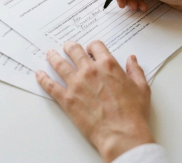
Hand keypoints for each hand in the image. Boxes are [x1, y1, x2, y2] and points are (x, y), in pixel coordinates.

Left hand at [36, 41, 153, 162]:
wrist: (123, 135)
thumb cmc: (133, 114)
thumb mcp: (142, 88)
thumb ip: (135, 71)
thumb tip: (132, 59)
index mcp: (108, 65)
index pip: (95, 46)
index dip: (92, 46)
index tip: (90, 49)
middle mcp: (90, 70)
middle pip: (74, 50)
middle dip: (69, 47)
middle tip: (66, 47)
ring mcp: (76, 84)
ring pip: (59, 63)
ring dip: (53, 56)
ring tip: (50, 54)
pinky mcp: (67, 99)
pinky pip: (50, 85)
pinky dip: (43, 78)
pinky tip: (39, 74)